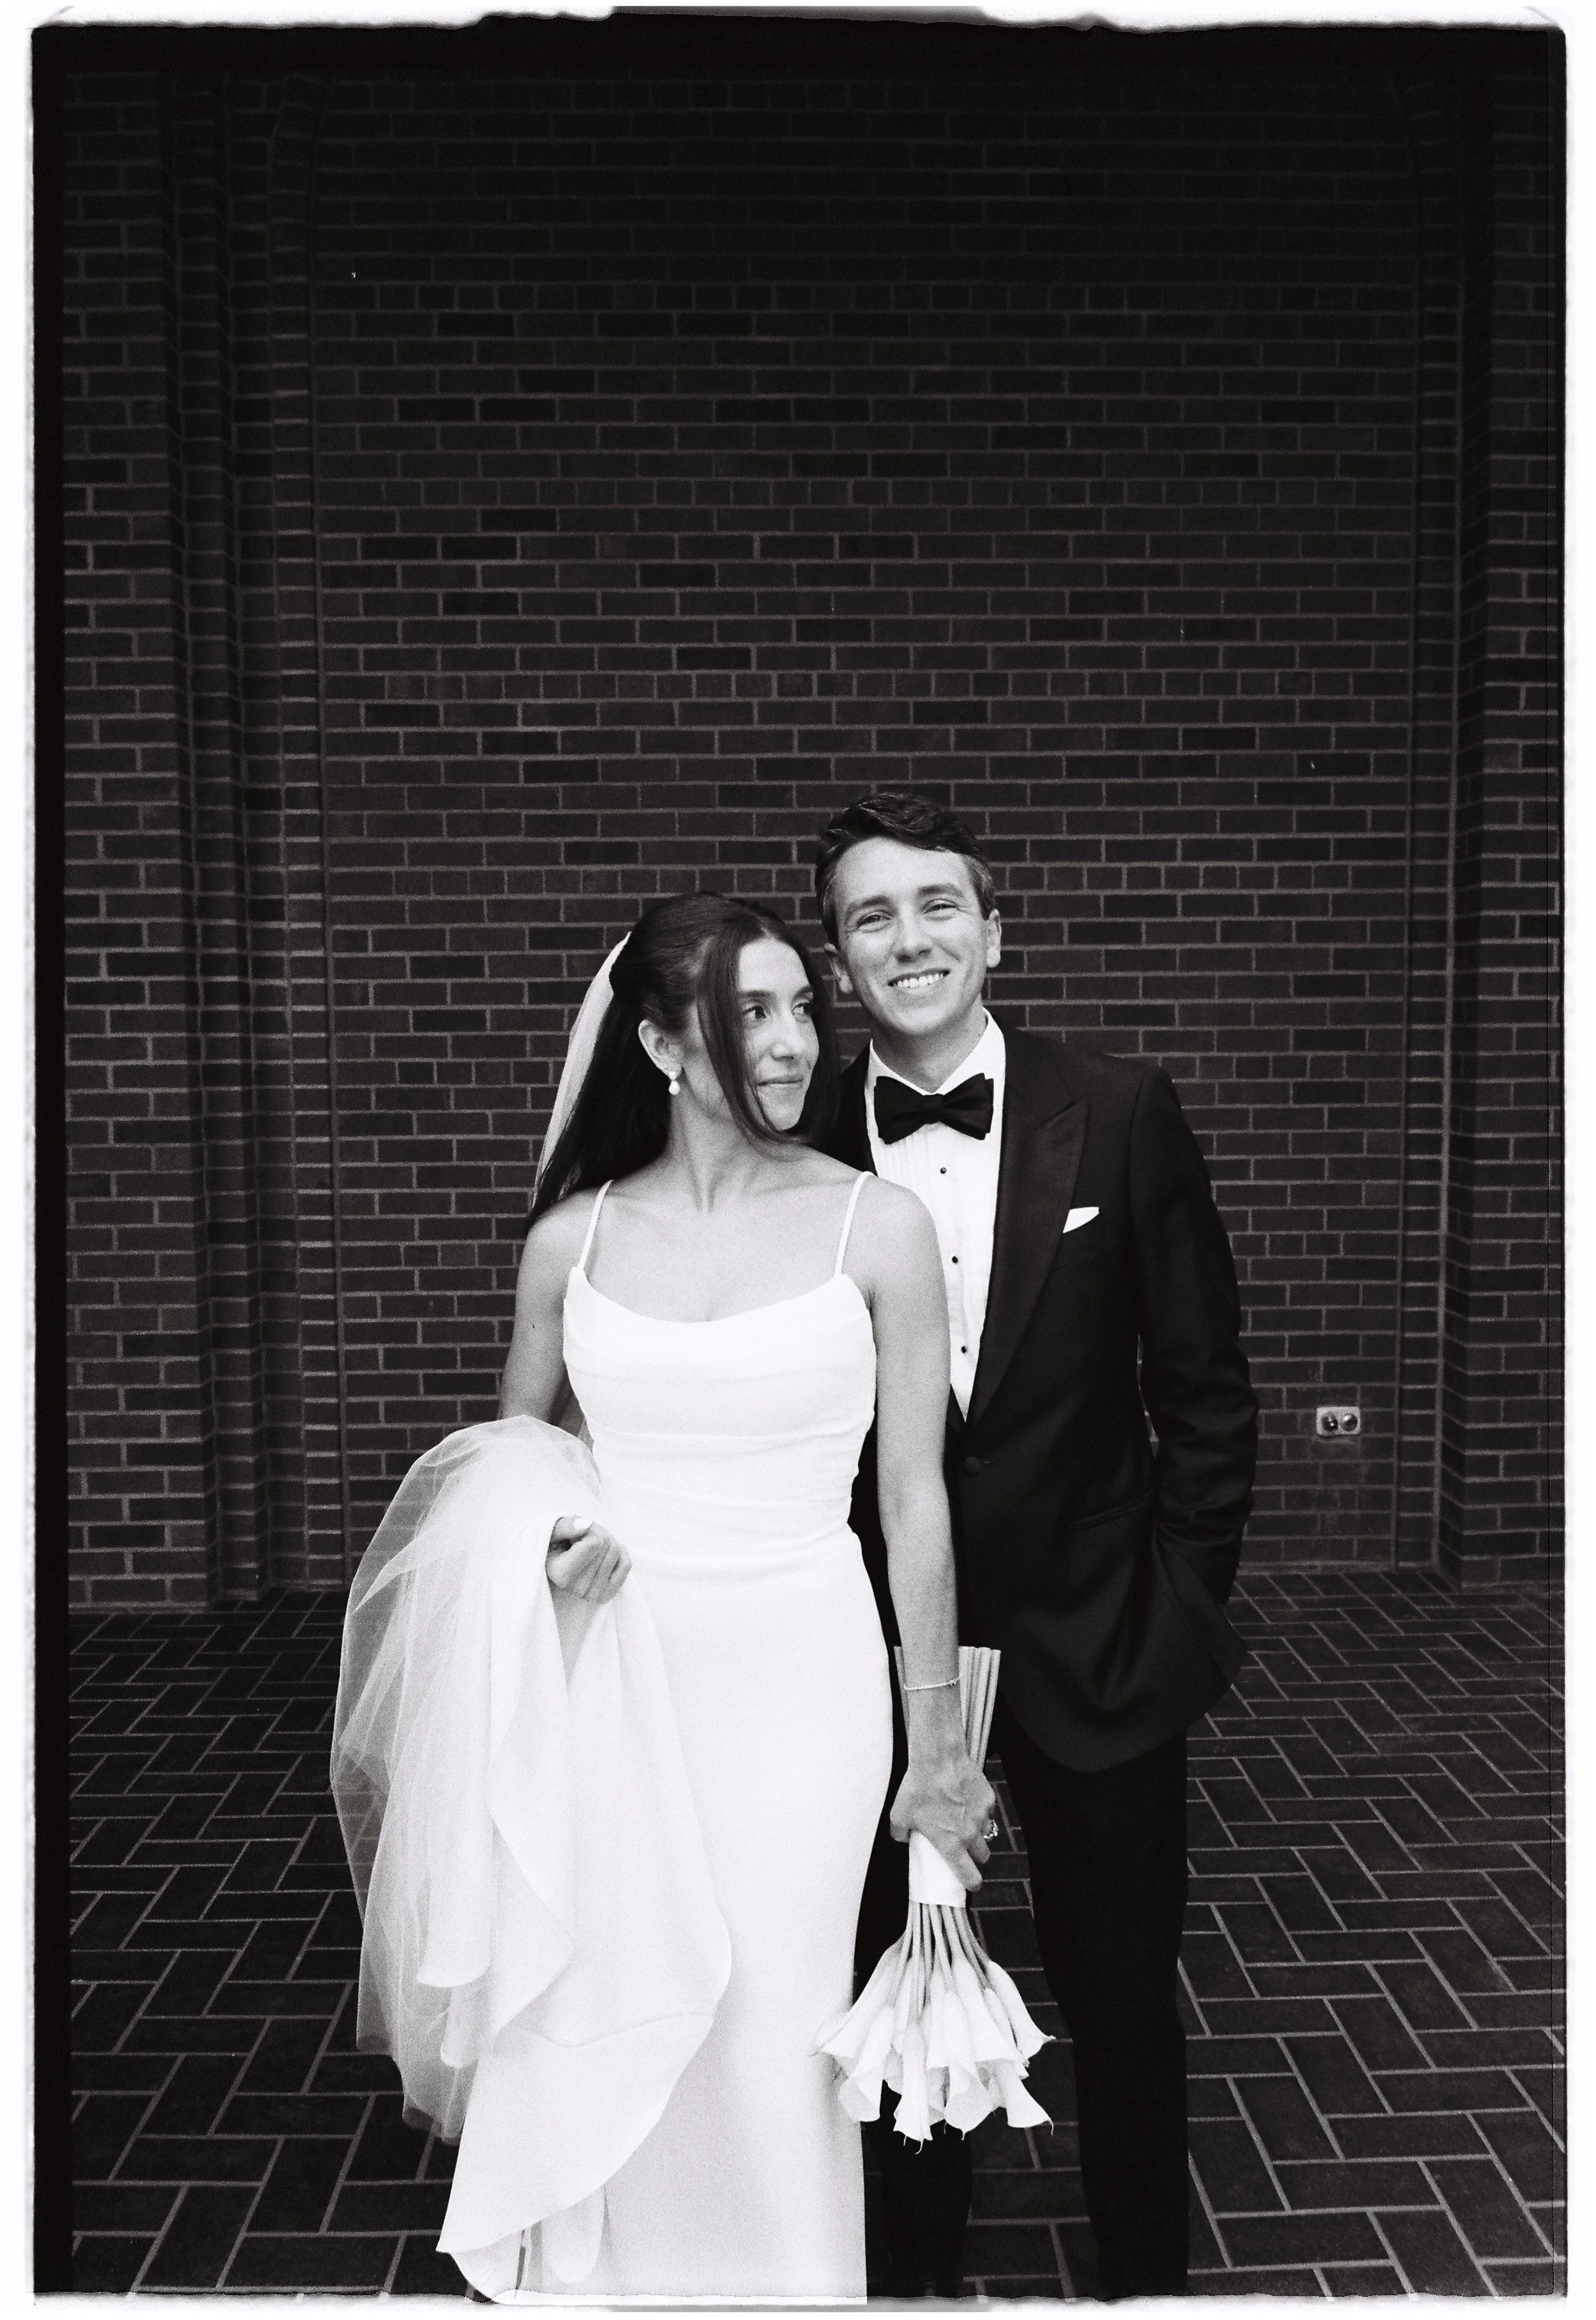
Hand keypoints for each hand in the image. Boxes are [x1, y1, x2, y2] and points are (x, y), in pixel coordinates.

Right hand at [546, 1515, 630, 1602]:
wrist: (559, 1562)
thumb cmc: (554, 1544)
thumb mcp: (552, 1531)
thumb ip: (566, 1526)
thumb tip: (587, 1524)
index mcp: (560, 1574)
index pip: (594, 1543)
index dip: (587, 1529)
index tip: (574, 1534)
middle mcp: (576, 1589)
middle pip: (606, 1544)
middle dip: (597, 1532)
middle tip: (583, 1537)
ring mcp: (593, 1595)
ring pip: (616, 1551)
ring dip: (607, 1539)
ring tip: (591, 1544)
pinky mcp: (607, 1594)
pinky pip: (626, 1564)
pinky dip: (619, 1551)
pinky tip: (604, 1553)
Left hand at [889, 1742, 997, 1893]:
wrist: (938, 1759)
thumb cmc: (918, 1787)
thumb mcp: (899, 1815)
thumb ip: (900, 1833)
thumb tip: (902, 1837)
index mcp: (950, 1843)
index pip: (968, 1873)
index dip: (972, 1882)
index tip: (973, 1884)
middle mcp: (970, 1833)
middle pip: (983, 1854)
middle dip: (977, 1855)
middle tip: (966, 1848)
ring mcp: (981, 1815)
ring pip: (986, 1831)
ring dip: (978, 1831)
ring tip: (965, 1820)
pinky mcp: (988, 1797)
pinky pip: (987, 1810)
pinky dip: (980, 1809)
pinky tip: (967, 1799)